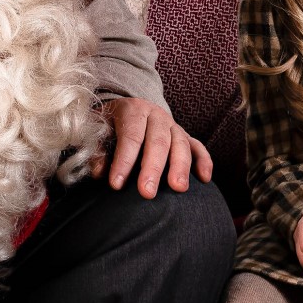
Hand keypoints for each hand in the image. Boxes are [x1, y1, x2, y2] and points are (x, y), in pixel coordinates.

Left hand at [88, 97, 213, 197]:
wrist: (128, 110)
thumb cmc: (110, 125)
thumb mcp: (98, 130)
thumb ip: (98, 150)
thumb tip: (99, 171)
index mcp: (133, 110)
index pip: (130, 136)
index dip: (123, 160)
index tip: (116, 185)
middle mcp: (156, 115)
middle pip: (157, 141)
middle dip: (153, 168)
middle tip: (147, 193)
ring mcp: (173, 125)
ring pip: (181, 143)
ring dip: (180, 166)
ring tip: (178, 188)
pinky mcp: (185, 136)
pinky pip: (198, 147)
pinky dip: (204, 161)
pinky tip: (204, 178)